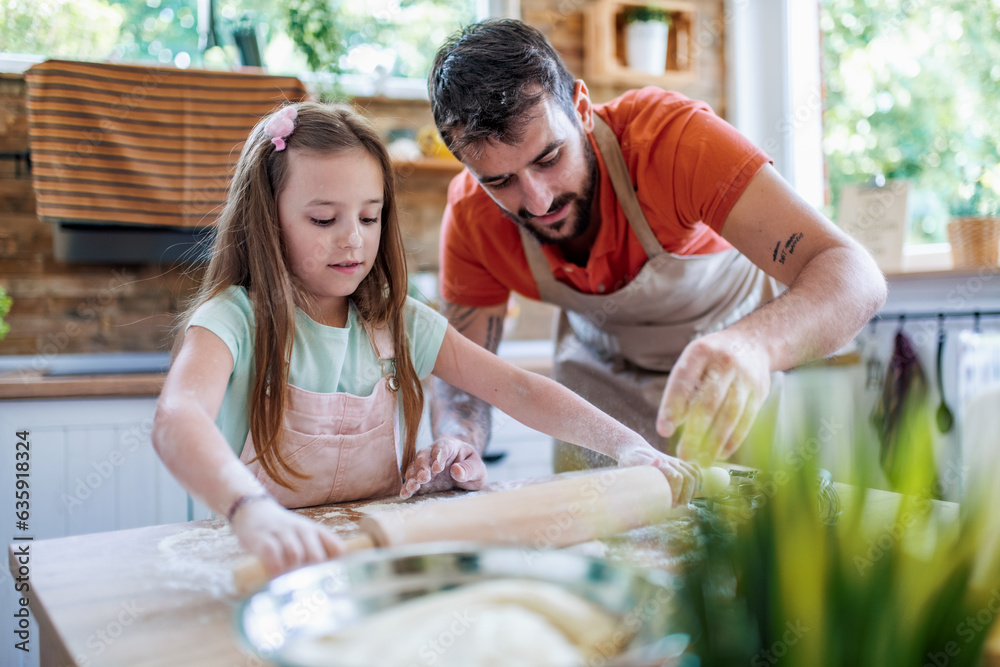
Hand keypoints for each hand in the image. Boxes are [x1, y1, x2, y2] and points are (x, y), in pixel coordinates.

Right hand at [230, 497, 343, 575]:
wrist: (254, 511)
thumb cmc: (283, 532)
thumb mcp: (304, 536)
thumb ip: (318, 552)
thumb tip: (330, 579)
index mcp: (316, 531)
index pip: (336, 548)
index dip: (335, 568)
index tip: (330, 583)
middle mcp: (302, 530)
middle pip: (316, 555)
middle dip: (312, 574)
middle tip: (306, 588)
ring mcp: (282, 533)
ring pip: (295, 554)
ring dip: (293, 572)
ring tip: (288, 584)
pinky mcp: (263, 538)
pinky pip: (272, 553)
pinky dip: (275, 568)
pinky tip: (274, 576)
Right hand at [400, 437, 487, 498]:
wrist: (463, 469)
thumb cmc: (470, 466)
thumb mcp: (477, 467)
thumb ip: (469, 468)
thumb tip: (457, 471)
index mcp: (449, 446)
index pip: (442, 448)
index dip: (438, 457)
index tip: (438, 468)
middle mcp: (432, 454)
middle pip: (423, 456)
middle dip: (422, 467)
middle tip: (424, 478)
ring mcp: (424, 466)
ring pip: (414, 467)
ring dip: (412, 477)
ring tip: (411, 487)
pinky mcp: (420, 479)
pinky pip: (411, 480)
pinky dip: (407, 487)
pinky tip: (404, 494)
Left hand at [616, 445, 699, 506]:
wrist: (633, 448)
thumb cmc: (631, 459)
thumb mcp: (632, 461)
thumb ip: (646, 462)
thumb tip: (658, 462)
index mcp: (660, 462)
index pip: (677, 477)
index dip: (676, 492)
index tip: (670, 503)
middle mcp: (671, 461)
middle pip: (688, 477)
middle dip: (685, 494)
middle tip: (675, 505)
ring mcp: (676, 461)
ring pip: (694, 474)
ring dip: (692, 490)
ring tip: (683, 501)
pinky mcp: (679, 463)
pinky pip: (694, 470)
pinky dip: (698, 481)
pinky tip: (693, 492)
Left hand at [656, 331, 770, 464]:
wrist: (753, 342)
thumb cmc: (712, 358)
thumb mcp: (693, 360)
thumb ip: (683, 388)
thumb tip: (672, 426)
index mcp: (701, 351)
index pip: (683, 382)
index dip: (672, 407)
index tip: (663, 430)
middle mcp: (725, 362)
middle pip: (708, 402)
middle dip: (695, 432)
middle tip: (683, 454)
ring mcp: (745, 377)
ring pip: (729, 414)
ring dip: (714, 441)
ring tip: (702, 460)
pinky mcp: (760, 392)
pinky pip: (746, 420)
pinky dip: (733, 439)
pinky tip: (721, 453)